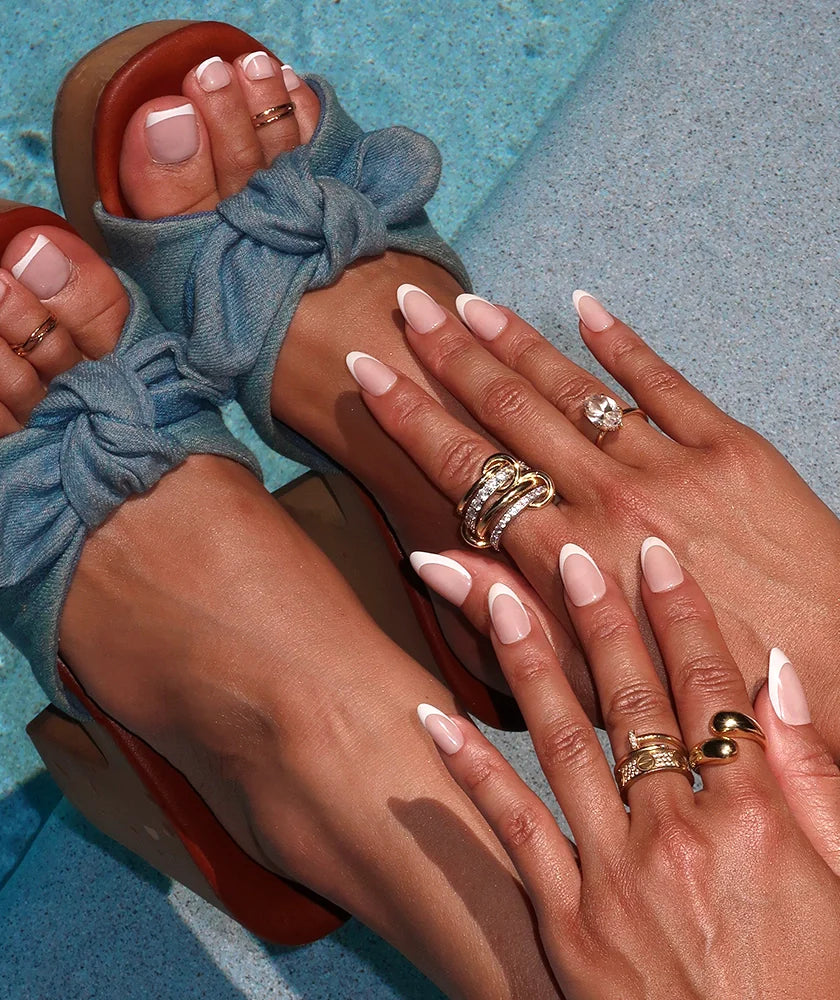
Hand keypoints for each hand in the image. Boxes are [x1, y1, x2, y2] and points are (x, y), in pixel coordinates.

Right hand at [346, 286, 839, 751]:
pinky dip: (622, 343)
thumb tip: (429, 563)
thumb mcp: (591, 678)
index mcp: (570, 555)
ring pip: (574, 388)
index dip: (407, 413)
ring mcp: (674, 465)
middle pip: (510, 411)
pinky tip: (586, 306)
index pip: (465, 468)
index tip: (366, 368)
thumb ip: (507, 614)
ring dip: (516, 341)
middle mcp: (612, 498)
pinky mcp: (732, 449)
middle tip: (408, 306)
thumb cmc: (703, 685)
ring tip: (469, 302)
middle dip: (449, 354)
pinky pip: (665, 382)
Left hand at [417, 538, 839, 998]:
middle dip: (598, 619)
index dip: (678, 613)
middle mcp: (678, 832)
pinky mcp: (568, 921)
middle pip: (632, 700)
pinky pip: (512, 828)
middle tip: (565, 552)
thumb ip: (815, 777)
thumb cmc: (819, 987)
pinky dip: (470, 769)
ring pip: (563, 743)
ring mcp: (614, 874)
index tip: (651, 557)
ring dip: (529, 664)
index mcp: (755, 818)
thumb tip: (778, 676)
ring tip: (499, 598)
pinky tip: (434, 718)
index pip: (709, 687)